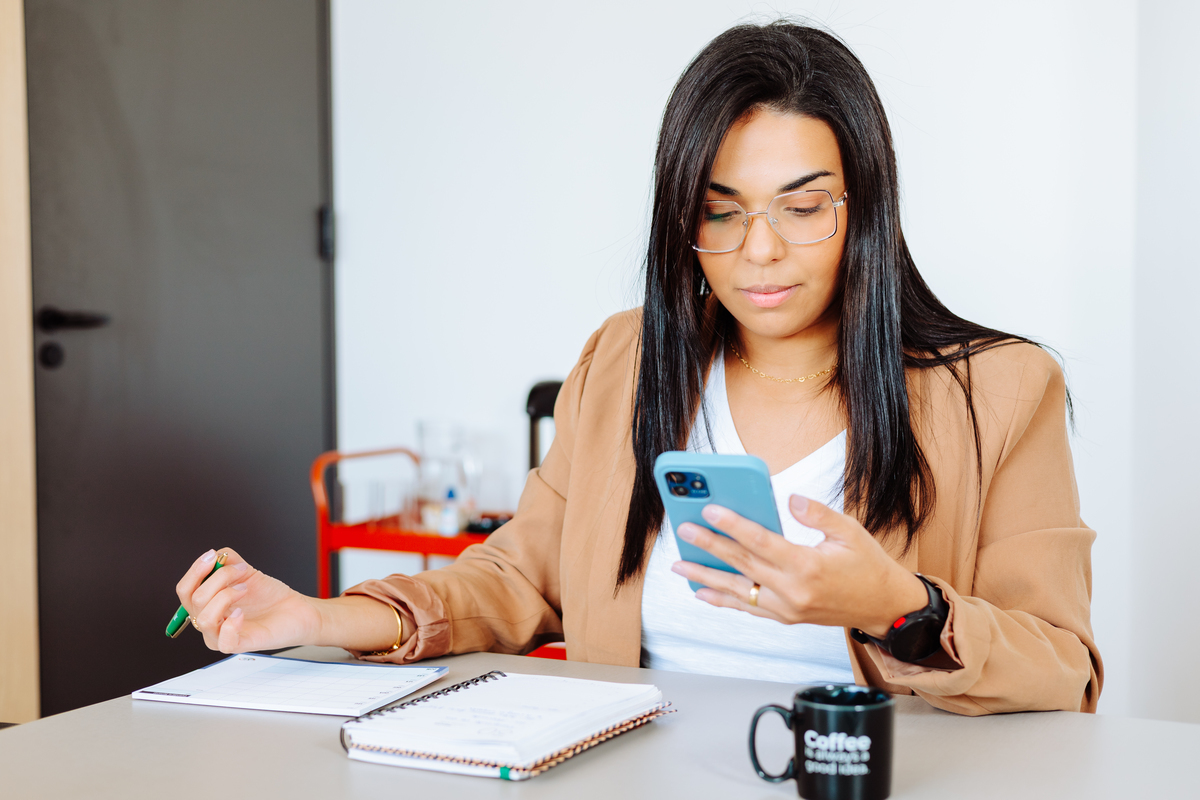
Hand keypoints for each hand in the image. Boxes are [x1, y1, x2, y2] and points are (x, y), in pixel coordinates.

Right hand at [175, 548, 322, 653]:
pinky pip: (224, 641)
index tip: (212, 556)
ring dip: (226, 595)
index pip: (185, 590)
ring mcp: (221, 635)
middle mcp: (210, 621)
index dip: (195, 571)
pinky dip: (231, 624)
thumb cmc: (269, 595)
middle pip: (193, 600)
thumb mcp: (246, 572)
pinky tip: (241, 612)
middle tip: (241, 571)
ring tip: (244, 589)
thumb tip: (214, 555)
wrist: (295, 609)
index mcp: (207, 603)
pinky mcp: (239, 646)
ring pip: (204, 618)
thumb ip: (227, 560)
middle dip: (218, 578)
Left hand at [671, 496, 928, 637]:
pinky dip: (723, 601)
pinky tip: (702, 592)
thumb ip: (818, 514)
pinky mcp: (786, 617)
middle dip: (710, 547)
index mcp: (808, 566)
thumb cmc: (868, 565)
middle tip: (684, 531)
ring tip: (679, 565)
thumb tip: (790, 499)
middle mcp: (793, 591)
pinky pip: (748, 609)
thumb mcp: (850, 532)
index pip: (761, 542)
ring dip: (706, 577)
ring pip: (738, 591)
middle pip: (742, 565)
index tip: (710, 511)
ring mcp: (787, 608)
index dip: (734, 525)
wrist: (884, 607)